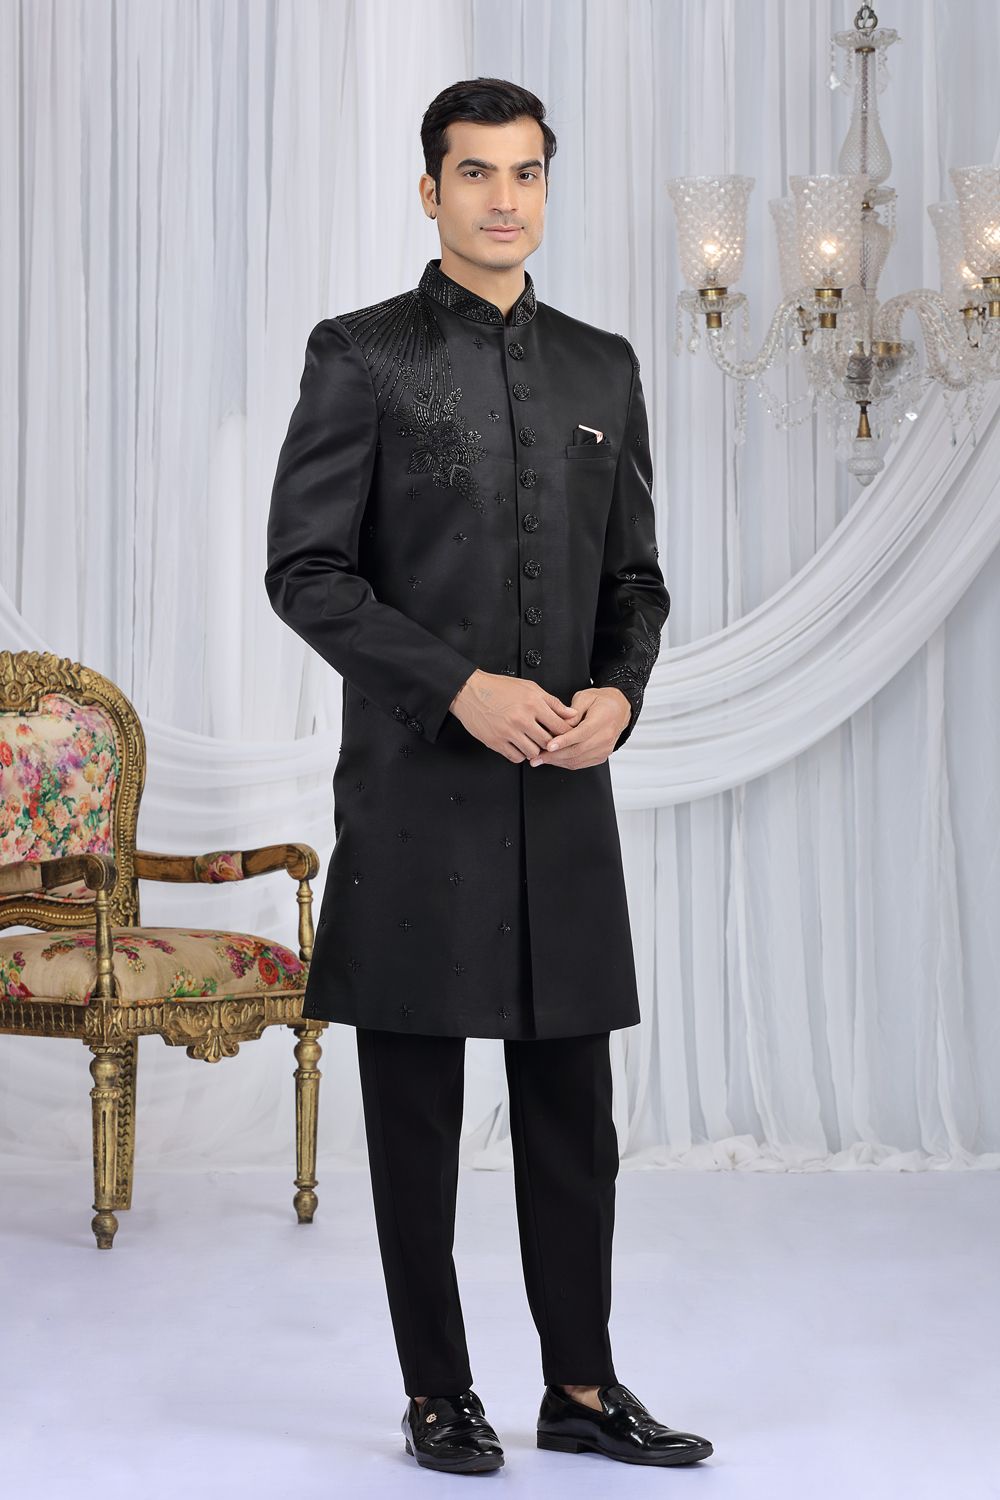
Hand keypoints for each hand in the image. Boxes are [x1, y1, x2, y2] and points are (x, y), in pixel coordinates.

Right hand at [449, 669, 582, 761]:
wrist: (469, 692)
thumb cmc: (498, 688)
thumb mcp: (530, 688)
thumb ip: (553, 702)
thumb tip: (571, 714)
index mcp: (532, 703)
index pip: (559, 726)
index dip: (566, 733)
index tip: (565, 735)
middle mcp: (521, 718)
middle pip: (547, 742)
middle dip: (551, 743)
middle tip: (549, 741)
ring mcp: (508, 731)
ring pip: (532, 752)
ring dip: (534, 749)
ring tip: (532, 742)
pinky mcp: (496, 742)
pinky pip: (515, 757)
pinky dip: (520, 754)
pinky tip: (519, 745)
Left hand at [523, 686, 630, 768]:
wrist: (618, 709)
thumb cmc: (601, 701)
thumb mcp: (585, 697)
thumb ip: (572, 712)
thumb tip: (559, 725)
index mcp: (603, 720)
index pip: (582, 733)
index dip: (564, 741)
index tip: (549, 745)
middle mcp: (606, 737)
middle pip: (578, 750)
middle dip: (555, 755)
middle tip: (537, 756)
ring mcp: (604, 749)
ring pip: (578, 760)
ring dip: (557, 761)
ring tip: (540, 759)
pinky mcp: (601, 756)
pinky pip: (581, 763)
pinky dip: (565, 763)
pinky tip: (553, 759)